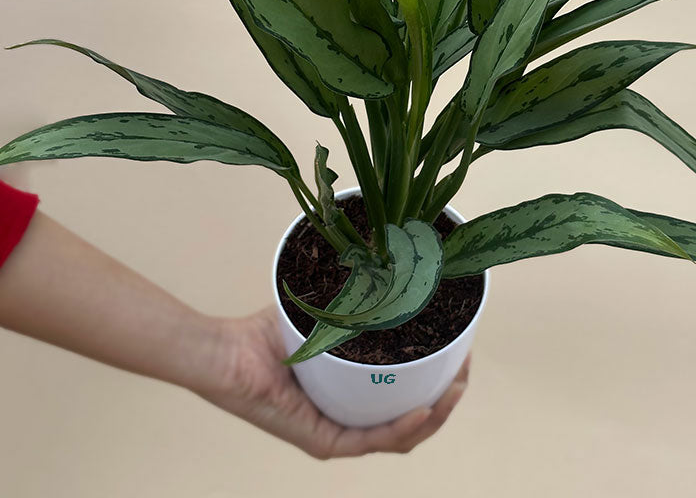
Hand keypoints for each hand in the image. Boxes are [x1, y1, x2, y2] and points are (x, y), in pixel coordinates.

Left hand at [200, 305, 470, 458]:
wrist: (226, 351)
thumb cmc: (265, 331)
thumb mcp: (326, 310)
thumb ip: (357, 295)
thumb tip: (391, 255)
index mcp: (352, 392)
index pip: (406, 394)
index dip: (438, 376)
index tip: (462, 349)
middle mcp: (348, 417)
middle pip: (413, 418)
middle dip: (447, 395)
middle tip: (466, 367)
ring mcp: (336, 433)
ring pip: (401, 435)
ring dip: (435, 413)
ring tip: (455, 387)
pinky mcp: (322, 442)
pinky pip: (372, 442)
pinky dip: (404, 427)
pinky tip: (424, 408)